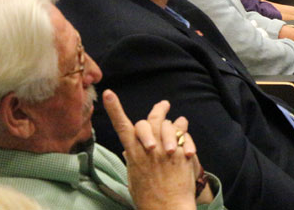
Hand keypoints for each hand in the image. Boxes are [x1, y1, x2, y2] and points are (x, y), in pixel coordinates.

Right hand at [103, 89, 207, 209]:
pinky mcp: (181, 154)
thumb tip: (127, 149)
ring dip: (172, 120)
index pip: (122, 126)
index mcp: (134, 155)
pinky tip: (184, 129)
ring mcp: (166, 150)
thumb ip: (131, 160)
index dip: (115, 109)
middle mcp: (149, 149)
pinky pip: (183, 134)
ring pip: (168, 124)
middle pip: (150, 120)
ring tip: (179, 119)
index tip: (109, 94)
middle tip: (164, 104)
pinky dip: (183, 130)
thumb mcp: (133, 179)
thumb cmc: (148, 200)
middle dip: (157, 109)